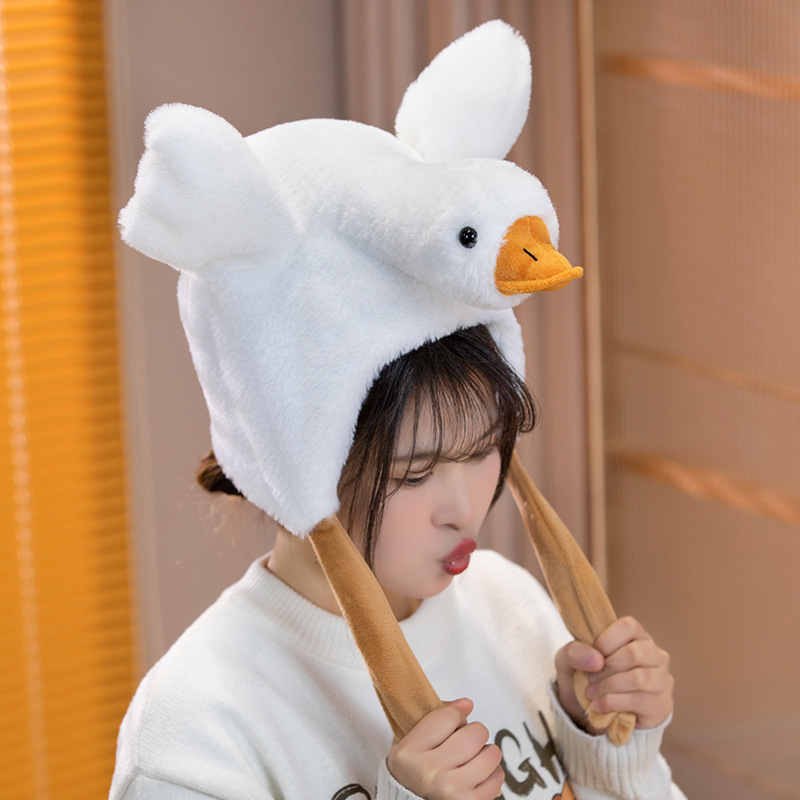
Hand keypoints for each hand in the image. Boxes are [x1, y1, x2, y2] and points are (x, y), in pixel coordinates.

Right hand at [387, 698, 504, 799]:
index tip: (451, 726)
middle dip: (474, 734)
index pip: (450, 715)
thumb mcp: (412, 741)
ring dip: (486, 753)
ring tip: (473, 759)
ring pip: (491, 754)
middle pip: (475, 733)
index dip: (456, 716)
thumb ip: (436, 717)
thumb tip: (467, 704)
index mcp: (410, 752)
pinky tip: (477, 776)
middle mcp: (429, 772)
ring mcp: (450, 790)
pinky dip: (492, 774)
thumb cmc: (413, 772)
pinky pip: (497, 778)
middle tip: (465, 743)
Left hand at [555, 616, 673, 732]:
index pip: (629, 626)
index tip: (594, 653)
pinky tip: (599, 706)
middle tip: (591, 678)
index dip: (608, 639)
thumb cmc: (586, 677)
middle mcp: (655, 655)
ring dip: (609, 686)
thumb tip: (596, 659)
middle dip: (607, 668)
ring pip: (639, 678)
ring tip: (591, 693)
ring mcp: (662, 680)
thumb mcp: (569, 660)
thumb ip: (574, 652)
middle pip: (636, 653)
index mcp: (636, 636)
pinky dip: (612, 703)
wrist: (592, 712)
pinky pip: (639, 700)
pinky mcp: (661, 705)